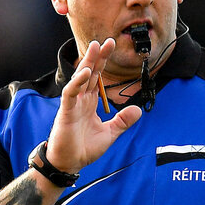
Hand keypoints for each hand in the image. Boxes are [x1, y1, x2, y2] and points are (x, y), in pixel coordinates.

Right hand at [46, 38, 141, 172]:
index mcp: (89, 102)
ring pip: (80, 78)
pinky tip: (85, 73)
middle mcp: (81, 99)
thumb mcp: (110, 134)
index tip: (112, 46)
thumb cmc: (84, 148)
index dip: (104, 62)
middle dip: (98, 57)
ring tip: (96, 48)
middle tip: (107, 41)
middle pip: (90, 73)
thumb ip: (122, 121)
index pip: (98, 77)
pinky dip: (77, 82)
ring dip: (87, 63)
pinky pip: (71, 93)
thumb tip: (138, 110)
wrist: (69, 163)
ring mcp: (72, 104)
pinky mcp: (66, 112)